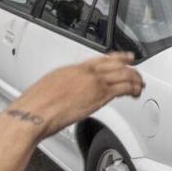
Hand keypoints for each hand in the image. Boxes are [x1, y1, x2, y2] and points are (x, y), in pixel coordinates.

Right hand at [6, 53, 143, 138]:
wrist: (32, 113)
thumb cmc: (34, 106)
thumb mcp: (49, 88)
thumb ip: (63, 87)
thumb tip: (65, 93)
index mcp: (72, 69)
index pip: (100, 59)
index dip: (116, 57)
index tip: (125, 57)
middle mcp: (85, 72)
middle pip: (115, 64)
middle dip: (129, 68)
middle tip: (137, 73)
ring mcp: (94, 82)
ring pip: (123, 75)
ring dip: (134, 80)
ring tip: (139, 86)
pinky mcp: (100, 95)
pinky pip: (123, 88)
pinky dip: (132, 89)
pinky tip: (135, 93)